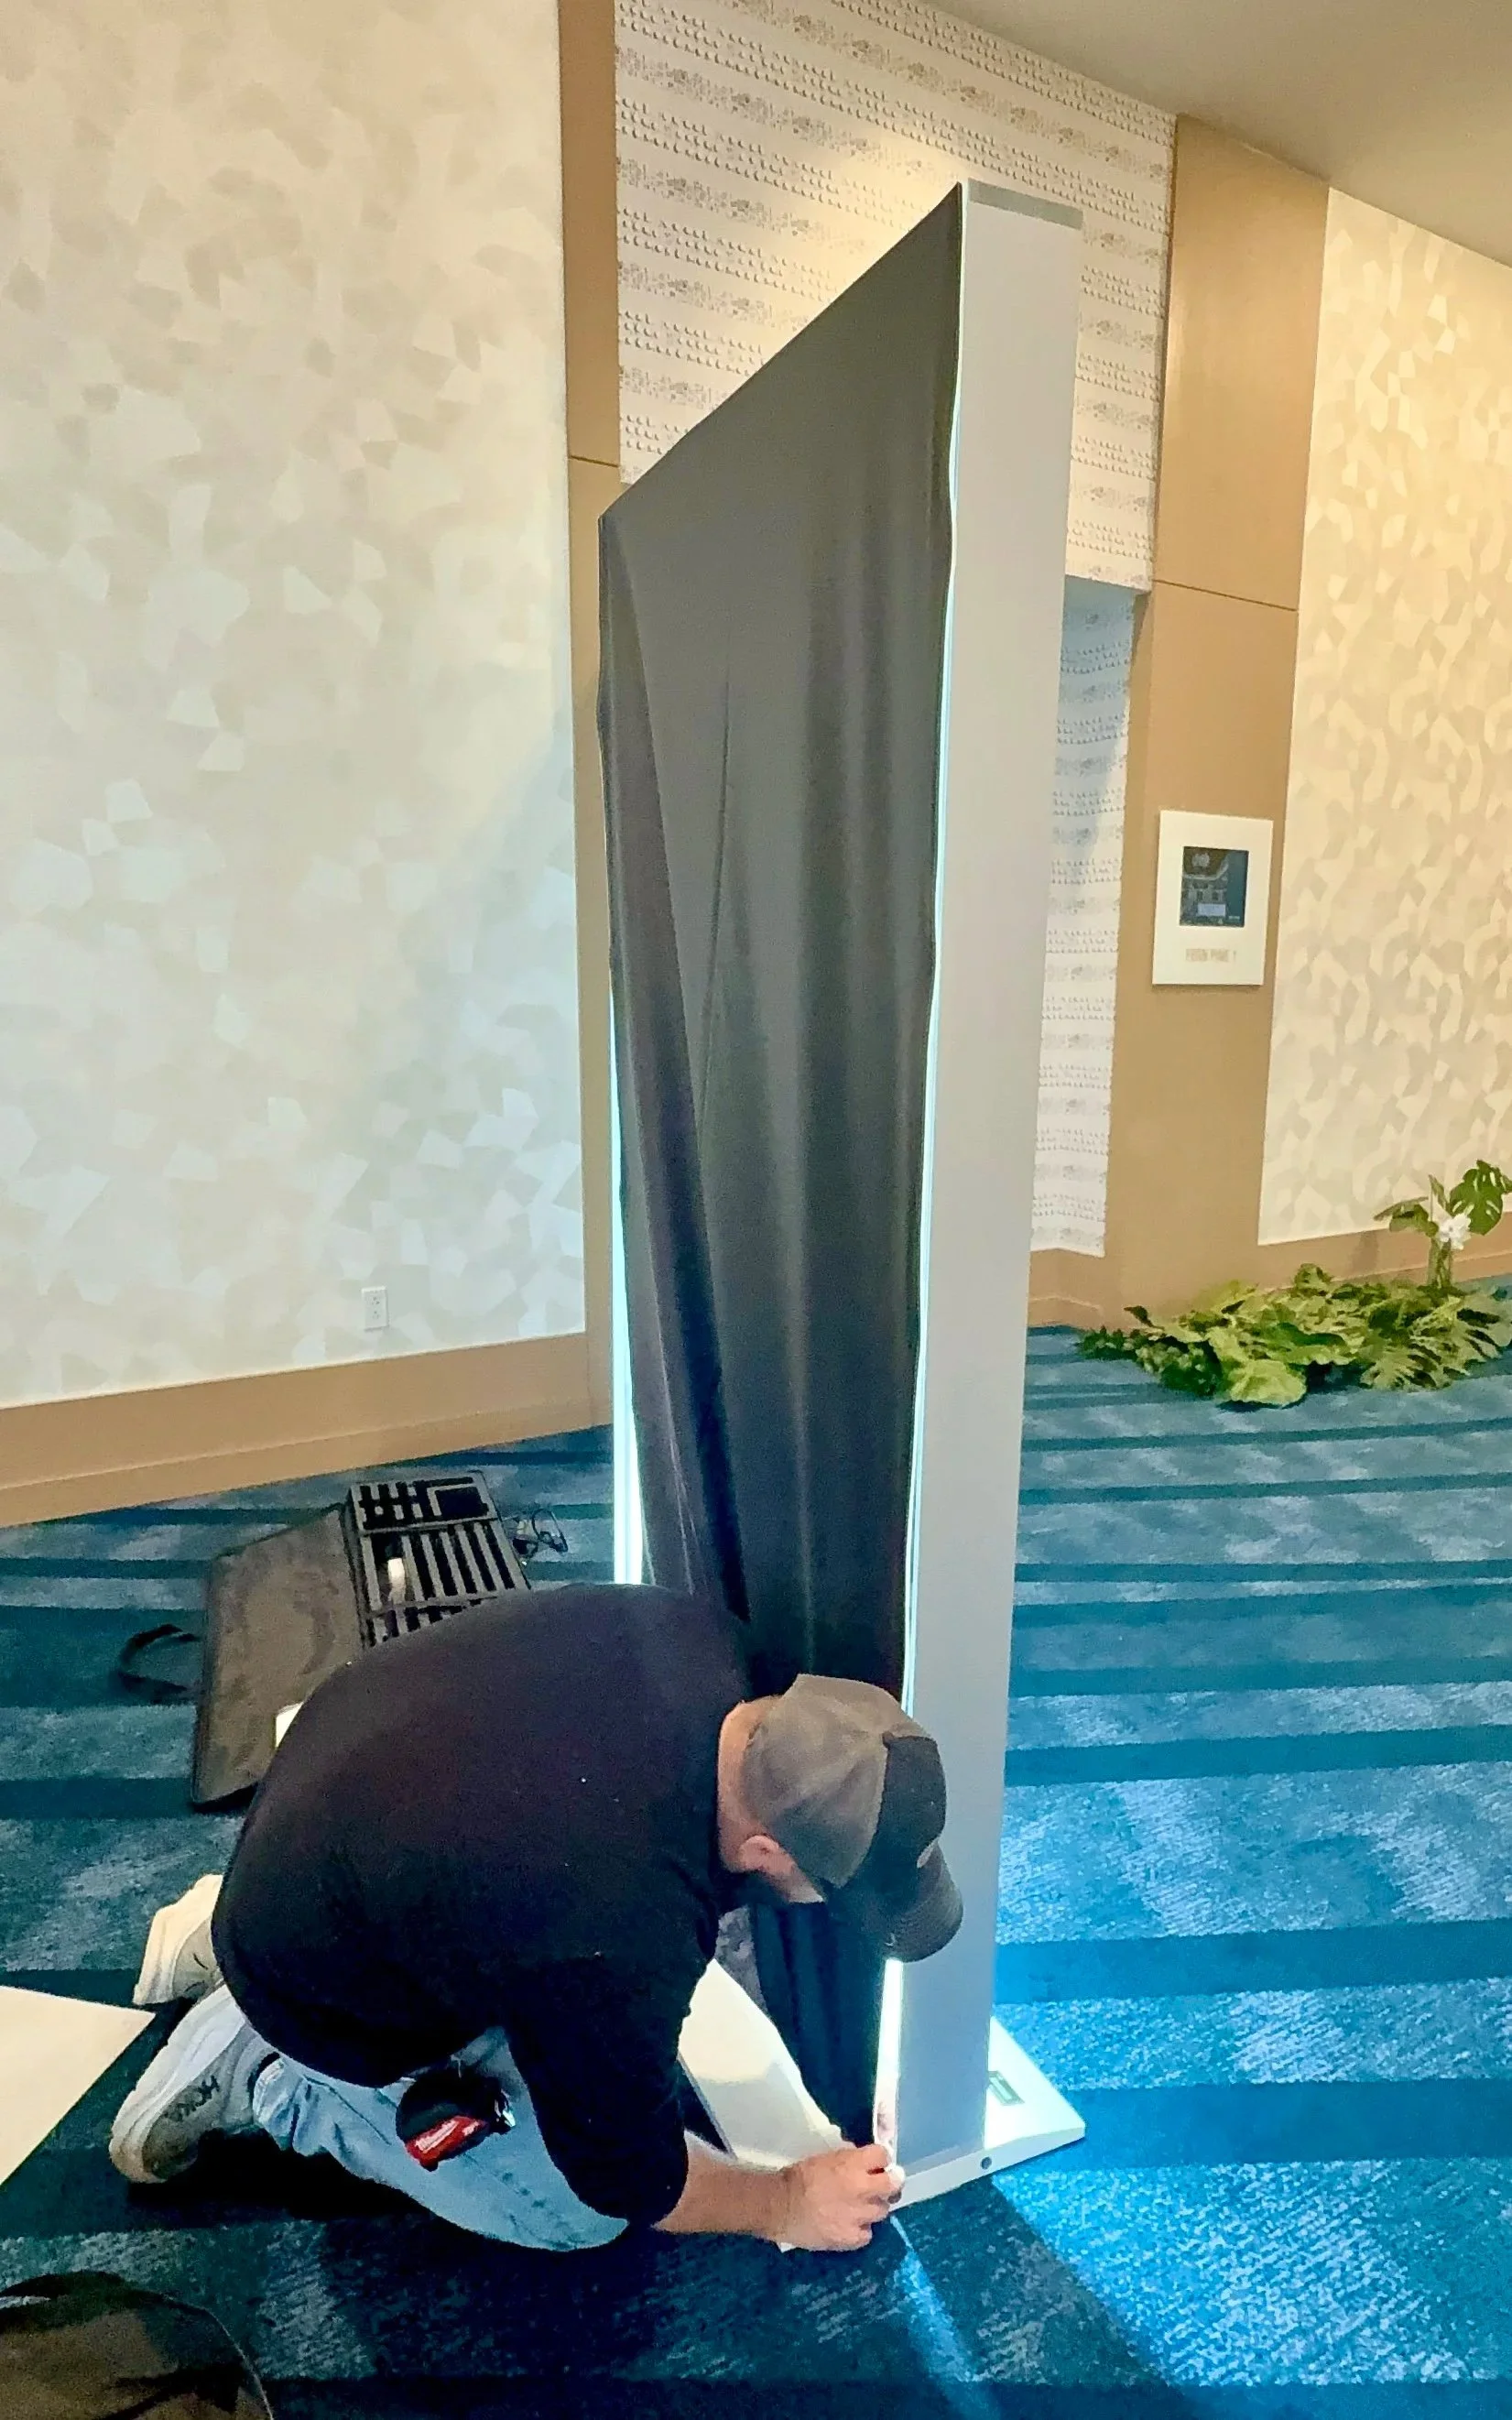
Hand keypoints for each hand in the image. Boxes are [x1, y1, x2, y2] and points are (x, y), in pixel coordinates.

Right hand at [777, 2142, 903, 2251]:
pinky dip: (861, 2229)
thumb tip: (865, 2164)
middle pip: (894, 2185)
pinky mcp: (852, 2238)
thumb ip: (850, 2161)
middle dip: (891, 2183)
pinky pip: (868, 2233)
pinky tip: (850, 2225)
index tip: (877, 2163)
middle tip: (883, 2185)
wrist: (781, 2206)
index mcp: (854, 2164)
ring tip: (860, 2208)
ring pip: (883, 2211)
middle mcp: (863, 2189)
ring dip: (874, 2207)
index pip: (883, 2155)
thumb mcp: (827, 2158)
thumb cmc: (800, 2177)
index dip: (881, 2158)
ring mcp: (860, 2216)